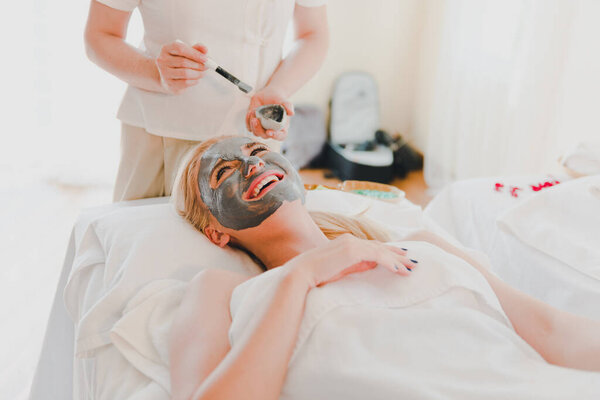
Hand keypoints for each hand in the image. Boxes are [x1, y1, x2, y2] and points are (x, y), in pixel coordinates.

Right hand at [155, 41, 207, 94]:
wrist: (168, 78)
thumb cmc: (178, 63)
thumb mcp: (186, 54)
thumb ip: (195, 49)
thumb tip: (205, 49)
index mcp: (166, 49)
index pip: (180, 48)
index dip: (194, 53)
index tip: (205, 58)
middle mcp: (162, 60)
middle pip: (184, 62)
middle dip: (198, 65)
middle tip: (206, 66)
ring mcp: (164, 73)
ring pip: (186, 73)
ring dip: (198, 73)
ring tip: (202, 73)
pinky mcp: (169, 84)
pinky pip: (186, 82)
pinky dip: (194, 81)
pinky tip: (196, 79)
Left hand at [245, 88, 293, 140]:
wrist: (269, 94)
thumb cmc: (279, 99)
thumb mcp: (284, 101)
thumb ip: (288, 106)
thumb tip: (291, 113)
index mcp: (281, 127)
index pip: (280, 136)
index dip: (276, 136)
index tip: (269, 132)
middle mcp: (271, 129)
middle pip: (265, 136)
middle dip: (259, 130)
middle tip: (256, 120)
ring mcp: (262, 127)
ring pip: (256, 133)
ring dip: (252, 124)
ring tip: (253, 112)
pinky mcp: (254, 124)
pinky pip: (249, 126)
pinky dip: (248, 120)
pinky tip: (250, 112)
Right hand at [286, 234, 417, 288]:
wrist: (301, 274)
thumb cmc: (316, 274)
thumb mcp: (340, 269)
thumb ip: (355, 265)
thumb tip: (372, 264)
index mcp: (346, 243)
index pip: (372, 246)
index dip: (387, 252)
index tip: (399, 257)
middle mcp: (350, 240)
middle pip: (379, 247)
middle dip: (397, 255)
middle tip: (411, 261)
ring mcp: (352, 244)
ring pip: (381, 251)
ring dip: (397, 260)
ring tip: (410, 267)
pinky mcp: (353, 251)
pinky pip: (377, 256)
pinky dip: (390, 263)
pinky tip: (399, 269)